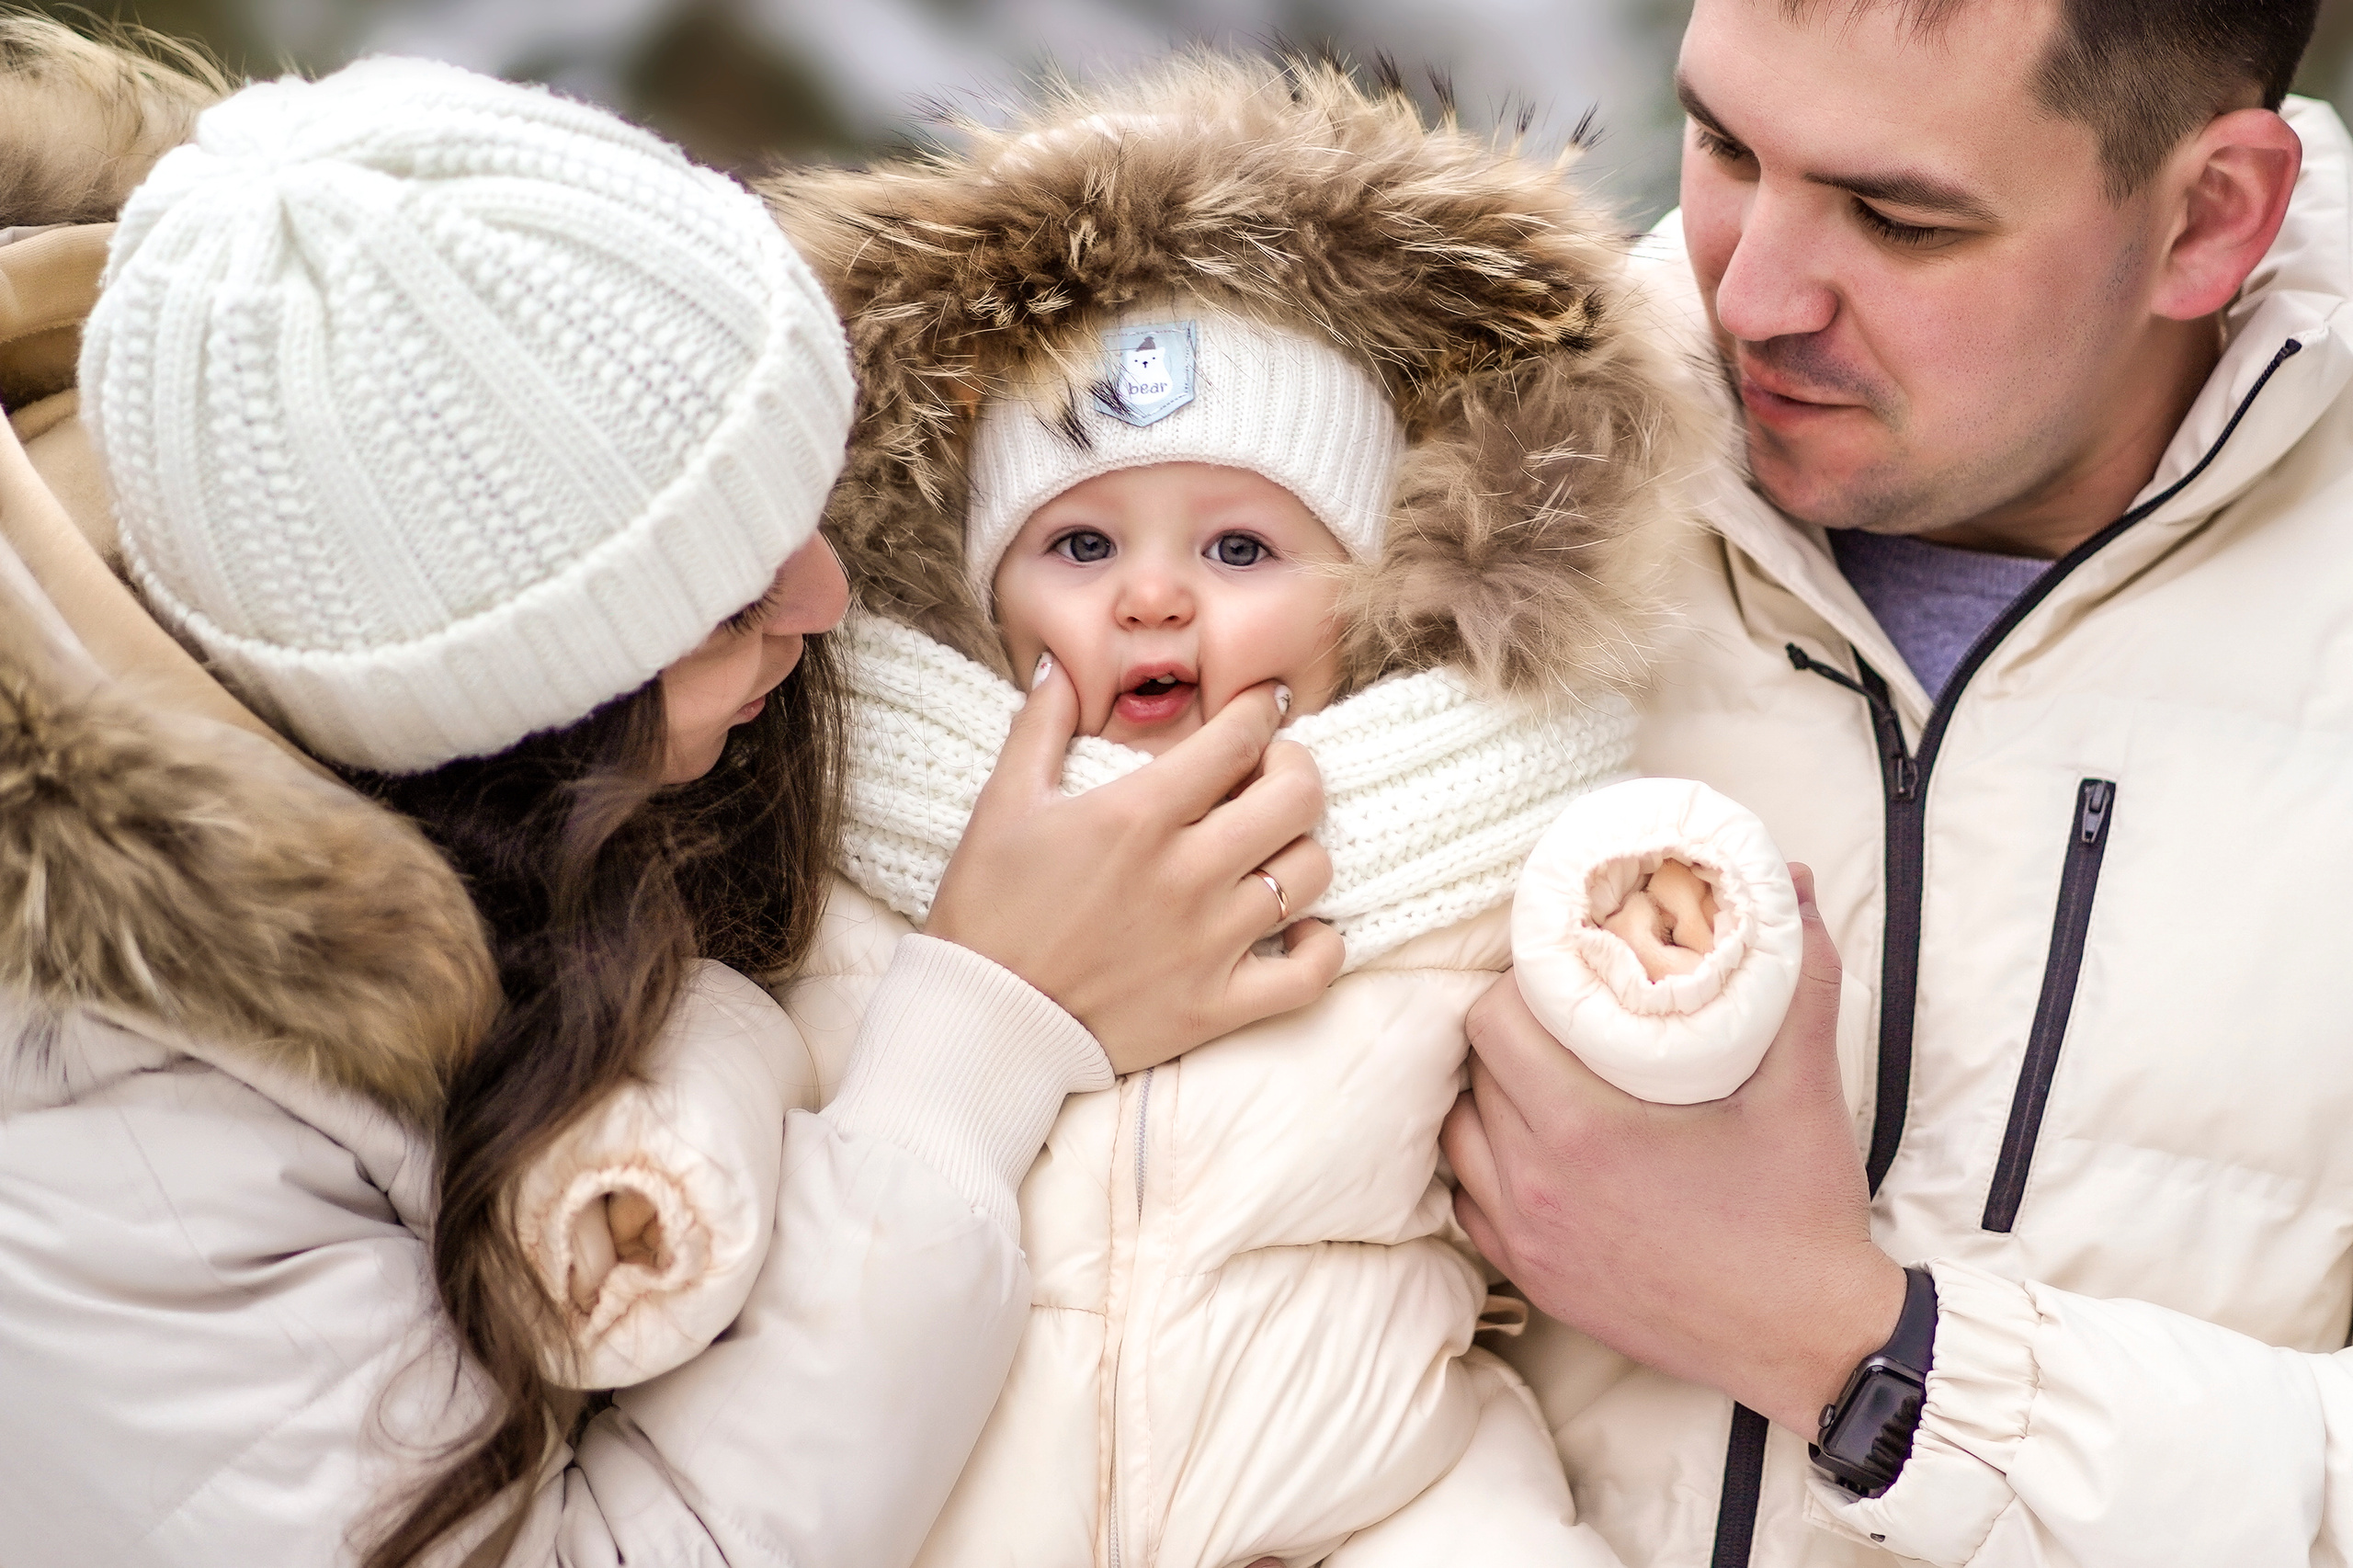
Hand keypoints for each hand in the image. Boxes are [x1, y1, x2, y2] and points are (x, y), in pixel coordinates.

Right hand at [928, 659, 1343, 1073]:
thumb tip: (1059, 665)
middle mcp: (1187, 872)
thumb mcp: (1002, 804)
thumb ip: (1041, 726)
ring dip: (1302, 848)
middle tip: (1275, 769)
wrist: (981, 1020)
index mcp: (1138, 814)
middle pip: (1297, 796)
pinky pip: (1310, 973)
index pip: (1238, 738)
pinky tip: (1300, 930)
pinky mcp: (1218, 1005)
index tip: (1264, 704)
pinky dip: (1321, 947)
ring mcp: (1210, 942)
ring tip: (1274, 846)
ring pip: (1311, 872)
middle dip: (1296, 767)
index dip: (1261, 709)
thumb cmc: (986, 909)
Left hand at [1443, 864, 1905, 1432]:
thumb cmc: (1801, 1216)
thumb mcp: (1803, 1088)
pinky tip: (1529, 1147)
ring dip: (1488, 1098)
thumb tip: (1794, 882)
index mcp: (1581, 1129)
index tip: (1557, 977)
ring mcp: (1527, 1240)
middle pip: (1471, 1072)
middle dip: (1506, 1033)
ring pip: (1460, 1136)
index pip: (1488, 1023)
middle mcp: (1535, 1185)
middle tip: (1554, 1014)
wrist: (1808, 1341)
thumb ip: (1797, 978)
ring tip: (1540, 1073)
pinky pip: (1470, 1204)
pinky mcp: (1535, 1282)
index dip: (1513, 986)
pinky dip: (1487, 1167)